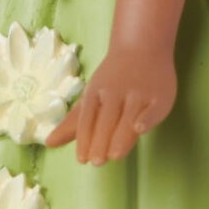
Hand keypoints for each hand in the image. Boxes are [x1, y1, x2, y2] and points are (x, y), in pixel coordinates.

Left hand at [46, 43, 176, 164]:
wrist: (142, 46)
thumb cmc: (113, 79)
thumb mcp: (90, 97)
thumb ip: (73, 123)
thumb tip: (49, 143)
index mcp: (96, 92)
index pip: (88, 118)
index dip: (84, 138)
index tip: (82, 159)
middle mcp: (116, 92)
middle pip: (107, 119)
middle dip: (101, 139)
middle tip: (96, 162)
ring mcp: (138, 93)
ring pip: (128, 116)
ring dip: (121, 135)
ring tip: (115, 156)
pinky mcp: (160, 96)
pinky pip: (152, 108)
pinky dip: (146, 118)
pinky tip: (140, 129)